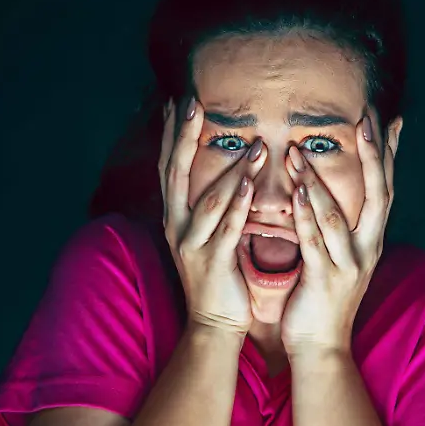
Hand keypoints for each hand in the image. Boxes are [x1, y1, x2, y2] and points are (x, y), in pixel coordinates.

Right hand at [160, 97, 267, 335]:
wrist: (214, 324)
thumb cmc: (218, 276)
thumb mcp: (209, 235)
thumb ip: (215, 205)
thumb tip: (229, 173)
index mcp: (175, 218)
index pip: (169, 167)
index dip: (172, 134)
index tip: (179, 101)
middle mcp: (177, 226)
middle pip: (175, 172)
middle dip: (183, 136)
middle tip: (192, 102)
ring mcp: (192, 244)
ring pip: (210, 198)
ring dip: (232, 168)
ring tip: (255, 143)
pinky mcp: (213, 261)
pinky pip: (226, 227)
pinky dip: (237, 203)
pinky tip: (249, 183)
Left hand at [280, 113, 395, 356]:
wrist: (321, 348)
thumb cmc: (323, 300)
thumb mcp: (338, 258)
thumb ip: (337, 227)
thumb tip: (329, 194)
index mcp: (372, 241)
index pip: (385, 188)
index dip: (387, 154)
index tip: (387, 120)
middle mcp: (367, 249)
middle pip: (377, 193)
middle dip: (371, 154)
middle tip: (364, 118)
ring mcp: (349, 265)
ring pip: (337, 214)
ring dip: (316, 180)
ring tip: (298, 150)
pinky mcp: (325, 280)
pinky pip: (315, 242)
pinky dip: (306, 216)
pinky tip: (297, 194)